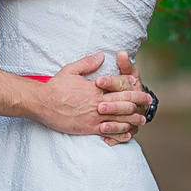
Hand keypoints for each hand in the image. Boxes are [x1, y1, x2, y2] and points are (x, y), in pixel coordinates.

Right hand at [30, 52, 147, 142]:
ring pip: (119, 118)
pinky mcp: (88, 128)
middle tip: (148, 101)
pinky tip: (127, 134)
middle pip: (123, 102)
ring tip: (142, 119)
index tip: (138, 84)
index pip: (118, 85)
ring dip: (133, 119)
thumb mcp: (71, 70)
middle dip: (138, 101)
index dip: (130, 85)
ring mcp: (94, 117)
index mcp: (95, 88)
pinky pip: (108, 131)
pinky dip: (119, 133)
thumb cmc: (56, 87)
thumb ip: (88, 63)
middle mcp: (97, 103)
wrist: (42, 103)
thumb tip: (102, 56)